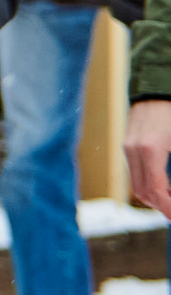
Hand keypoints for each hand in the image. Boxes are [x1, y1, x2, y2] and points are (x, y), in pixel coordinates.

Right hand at [129, 100, 170, 216]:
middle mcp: (133, 149)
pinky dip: (150, 184)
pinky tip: (166, 187)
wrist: (159, 85)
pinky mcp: (128, 144)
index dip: (169, 209)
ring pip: (137, 184)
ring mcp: (128, 146)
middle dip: (161, 207)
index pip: (156, 191)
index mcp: (150, 149)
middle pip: (142, 192)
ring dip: (154, 198)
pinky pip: (136, 172)